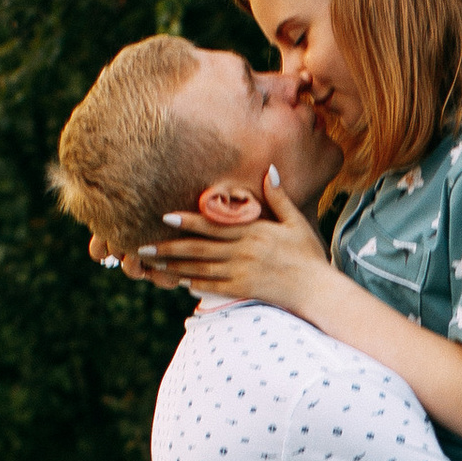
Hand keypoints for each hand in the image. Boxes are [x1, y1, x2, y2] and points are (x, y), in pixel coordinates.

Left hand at [134, 168, 336, 313]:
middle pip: (199, 249)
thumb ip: (279, 197)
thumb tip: (269, 170)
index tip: (164, 217)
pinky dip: (196, 285)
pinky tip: (179, 281)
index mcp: (254, 232)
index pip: (214, 225)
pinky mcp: (245, 290)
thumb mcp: (295, 221)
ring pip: (201, 269)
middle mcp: (244, 252)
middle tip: (143, 247)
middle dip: (169, 247)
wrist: (318, 289)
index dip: (187, 221)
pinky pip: (215, 287)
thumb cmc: (308, 254)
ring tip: (153, 263)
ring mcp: (242, 273)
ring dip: (175, 266)